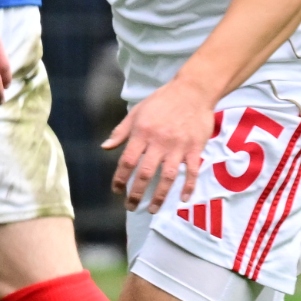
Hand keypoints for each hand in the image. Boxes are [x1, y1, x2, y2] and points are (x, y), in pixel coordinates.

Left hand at [104, 78, 216, 212]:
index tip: (116, 191)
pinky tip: (182, 199)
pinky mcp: (195, 148)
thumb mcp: (136, 112)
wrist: (192, 91)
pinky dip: (188, 187)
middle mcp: (159, 142)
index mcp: (142, 133)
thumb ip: (121, 132)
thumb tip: (105, 147)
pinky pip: (191, 172)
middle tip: (130, 207)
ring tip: (152, 209)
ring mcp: (178, 146)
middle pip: (145, 174)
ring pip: (167, 177)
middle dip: (136, 193)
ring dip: (159, 196)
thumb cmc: (162, 101)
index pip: (127, 161)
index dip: (120, 178)